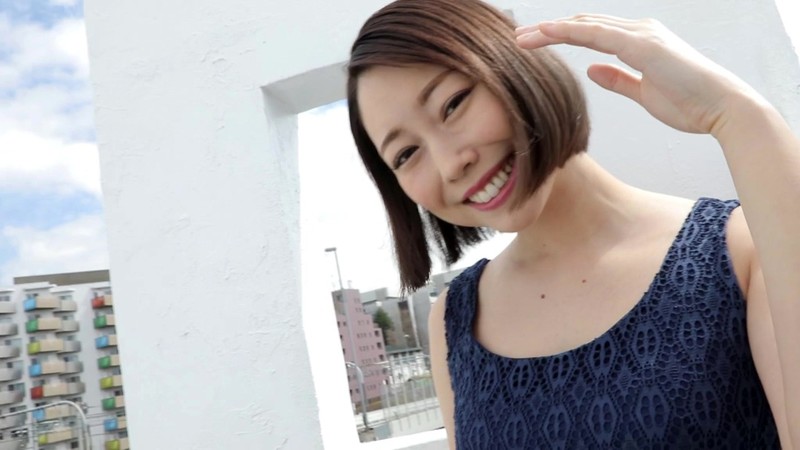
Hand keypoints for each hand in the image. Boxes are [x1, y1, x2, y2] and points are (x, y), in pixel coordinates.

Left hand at [516, 15, 761, 135]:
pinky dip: (569, 31)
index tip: (534, 42)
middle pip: (584, 24)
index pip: (592, 32)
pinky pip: (597, 34)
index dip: (562, 34)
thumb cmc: (689, 103)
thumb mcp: (643, 92)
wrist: (722, 107)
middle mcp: (639, 31)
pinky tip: (547, 34)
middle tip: (518, 37)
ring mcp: (641, 35)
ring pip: (586, 25)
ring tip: (522, 38)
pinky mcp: (642, 45)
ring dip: (551, 29)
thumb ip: (618, 78)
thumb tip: (592, 69)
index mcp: (639, 41)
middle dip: (549, 30)